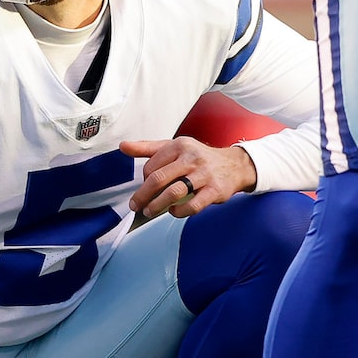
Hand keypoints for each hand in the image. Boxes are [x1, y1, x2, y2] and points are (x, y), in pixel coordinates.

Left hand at [122, 133, 257, 217]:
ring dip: (157, 205)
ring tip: (150, 211)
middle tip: (135, 206)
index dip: (143, 180)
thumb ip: (147, 148)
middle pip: (159, 178)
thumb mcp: (174, 147)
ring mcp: (204, 174)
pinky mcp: (215, 190)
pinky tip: (173, 212)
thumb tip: (123, 146)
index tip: (143, 188)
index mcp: (179, 145)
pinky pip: (193, 205)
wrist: (234, 165)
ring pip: (174, 192)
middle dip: (143, 195)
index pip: (152, 165)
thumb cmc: (199, 157)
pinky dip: (180, 211)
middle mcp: (191, 158)